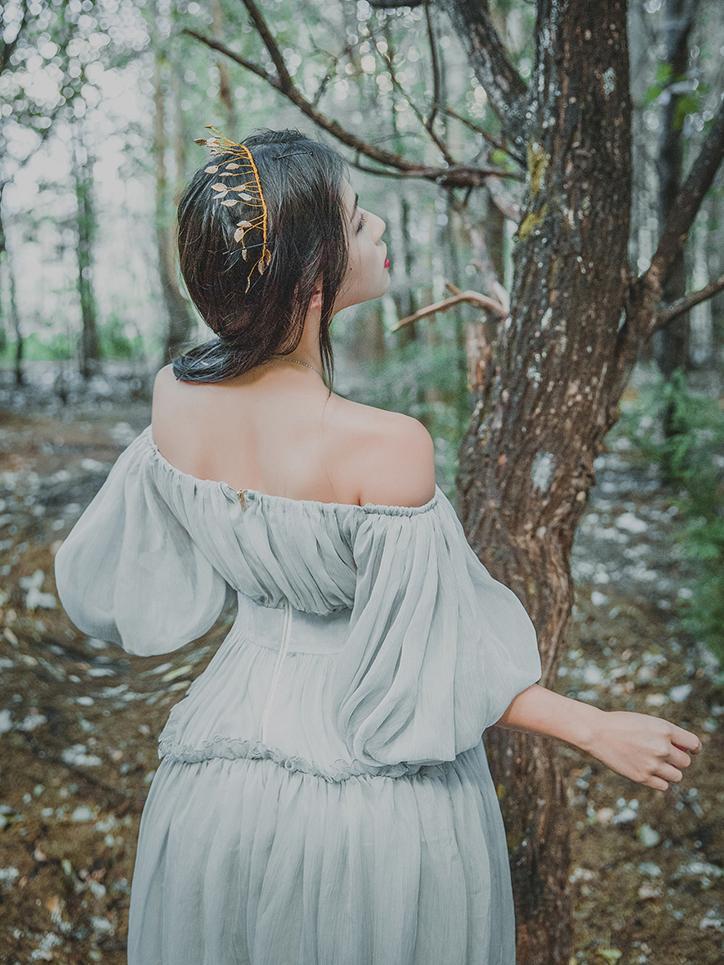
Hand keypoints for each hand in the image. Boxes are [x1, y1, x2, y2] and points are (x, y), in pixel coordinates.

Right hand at [584, 710, 701, 790]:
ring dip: (669, 771)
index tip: (689, 750)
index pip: (694, 744)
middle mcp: (662, 747)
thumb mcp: (648, 722)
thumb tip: (687, 752)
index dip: (693, 748)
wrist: (597, 732)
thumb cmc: (623, 724)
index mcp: (665, 730)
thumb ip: (668, 735)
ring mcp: (652, 764)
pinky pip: (664, 786)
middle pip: (685, 762)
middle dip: (676, 759)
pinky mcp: (642, 777)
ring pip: (677, 776)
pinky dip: (659, 780)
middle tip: (661, 754)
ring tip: (654, 763)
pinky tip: (647, 770)